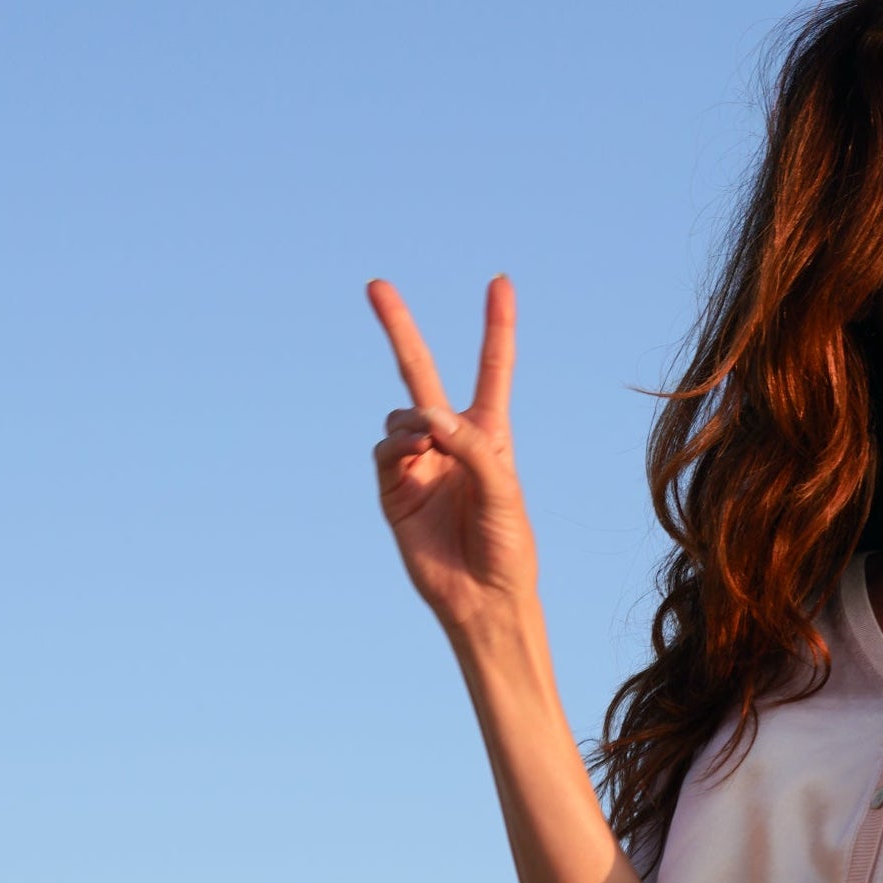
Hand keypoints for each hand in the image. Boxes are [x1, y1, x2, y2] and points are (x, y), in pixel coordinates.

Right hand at [367, 276, 538, 640]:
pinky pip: (386, 451)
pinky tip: (415, 457)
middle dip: (398, 328)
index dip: (496, 326)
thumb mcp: (503, 489)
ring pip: (400, 417)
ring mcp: (419, 464)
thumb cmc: (507, 548)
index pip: (493, 370)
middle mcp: (451, 442)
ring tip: (431, 446)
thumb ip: (471, 445)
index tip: (501, 283)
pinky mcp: (394, 491)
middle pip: (420, 372)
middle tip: (375, 285)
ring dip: (413, 423)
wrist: (482, 599)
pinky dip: (398, 447)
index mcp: (489, 436)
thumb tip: (425, 416)